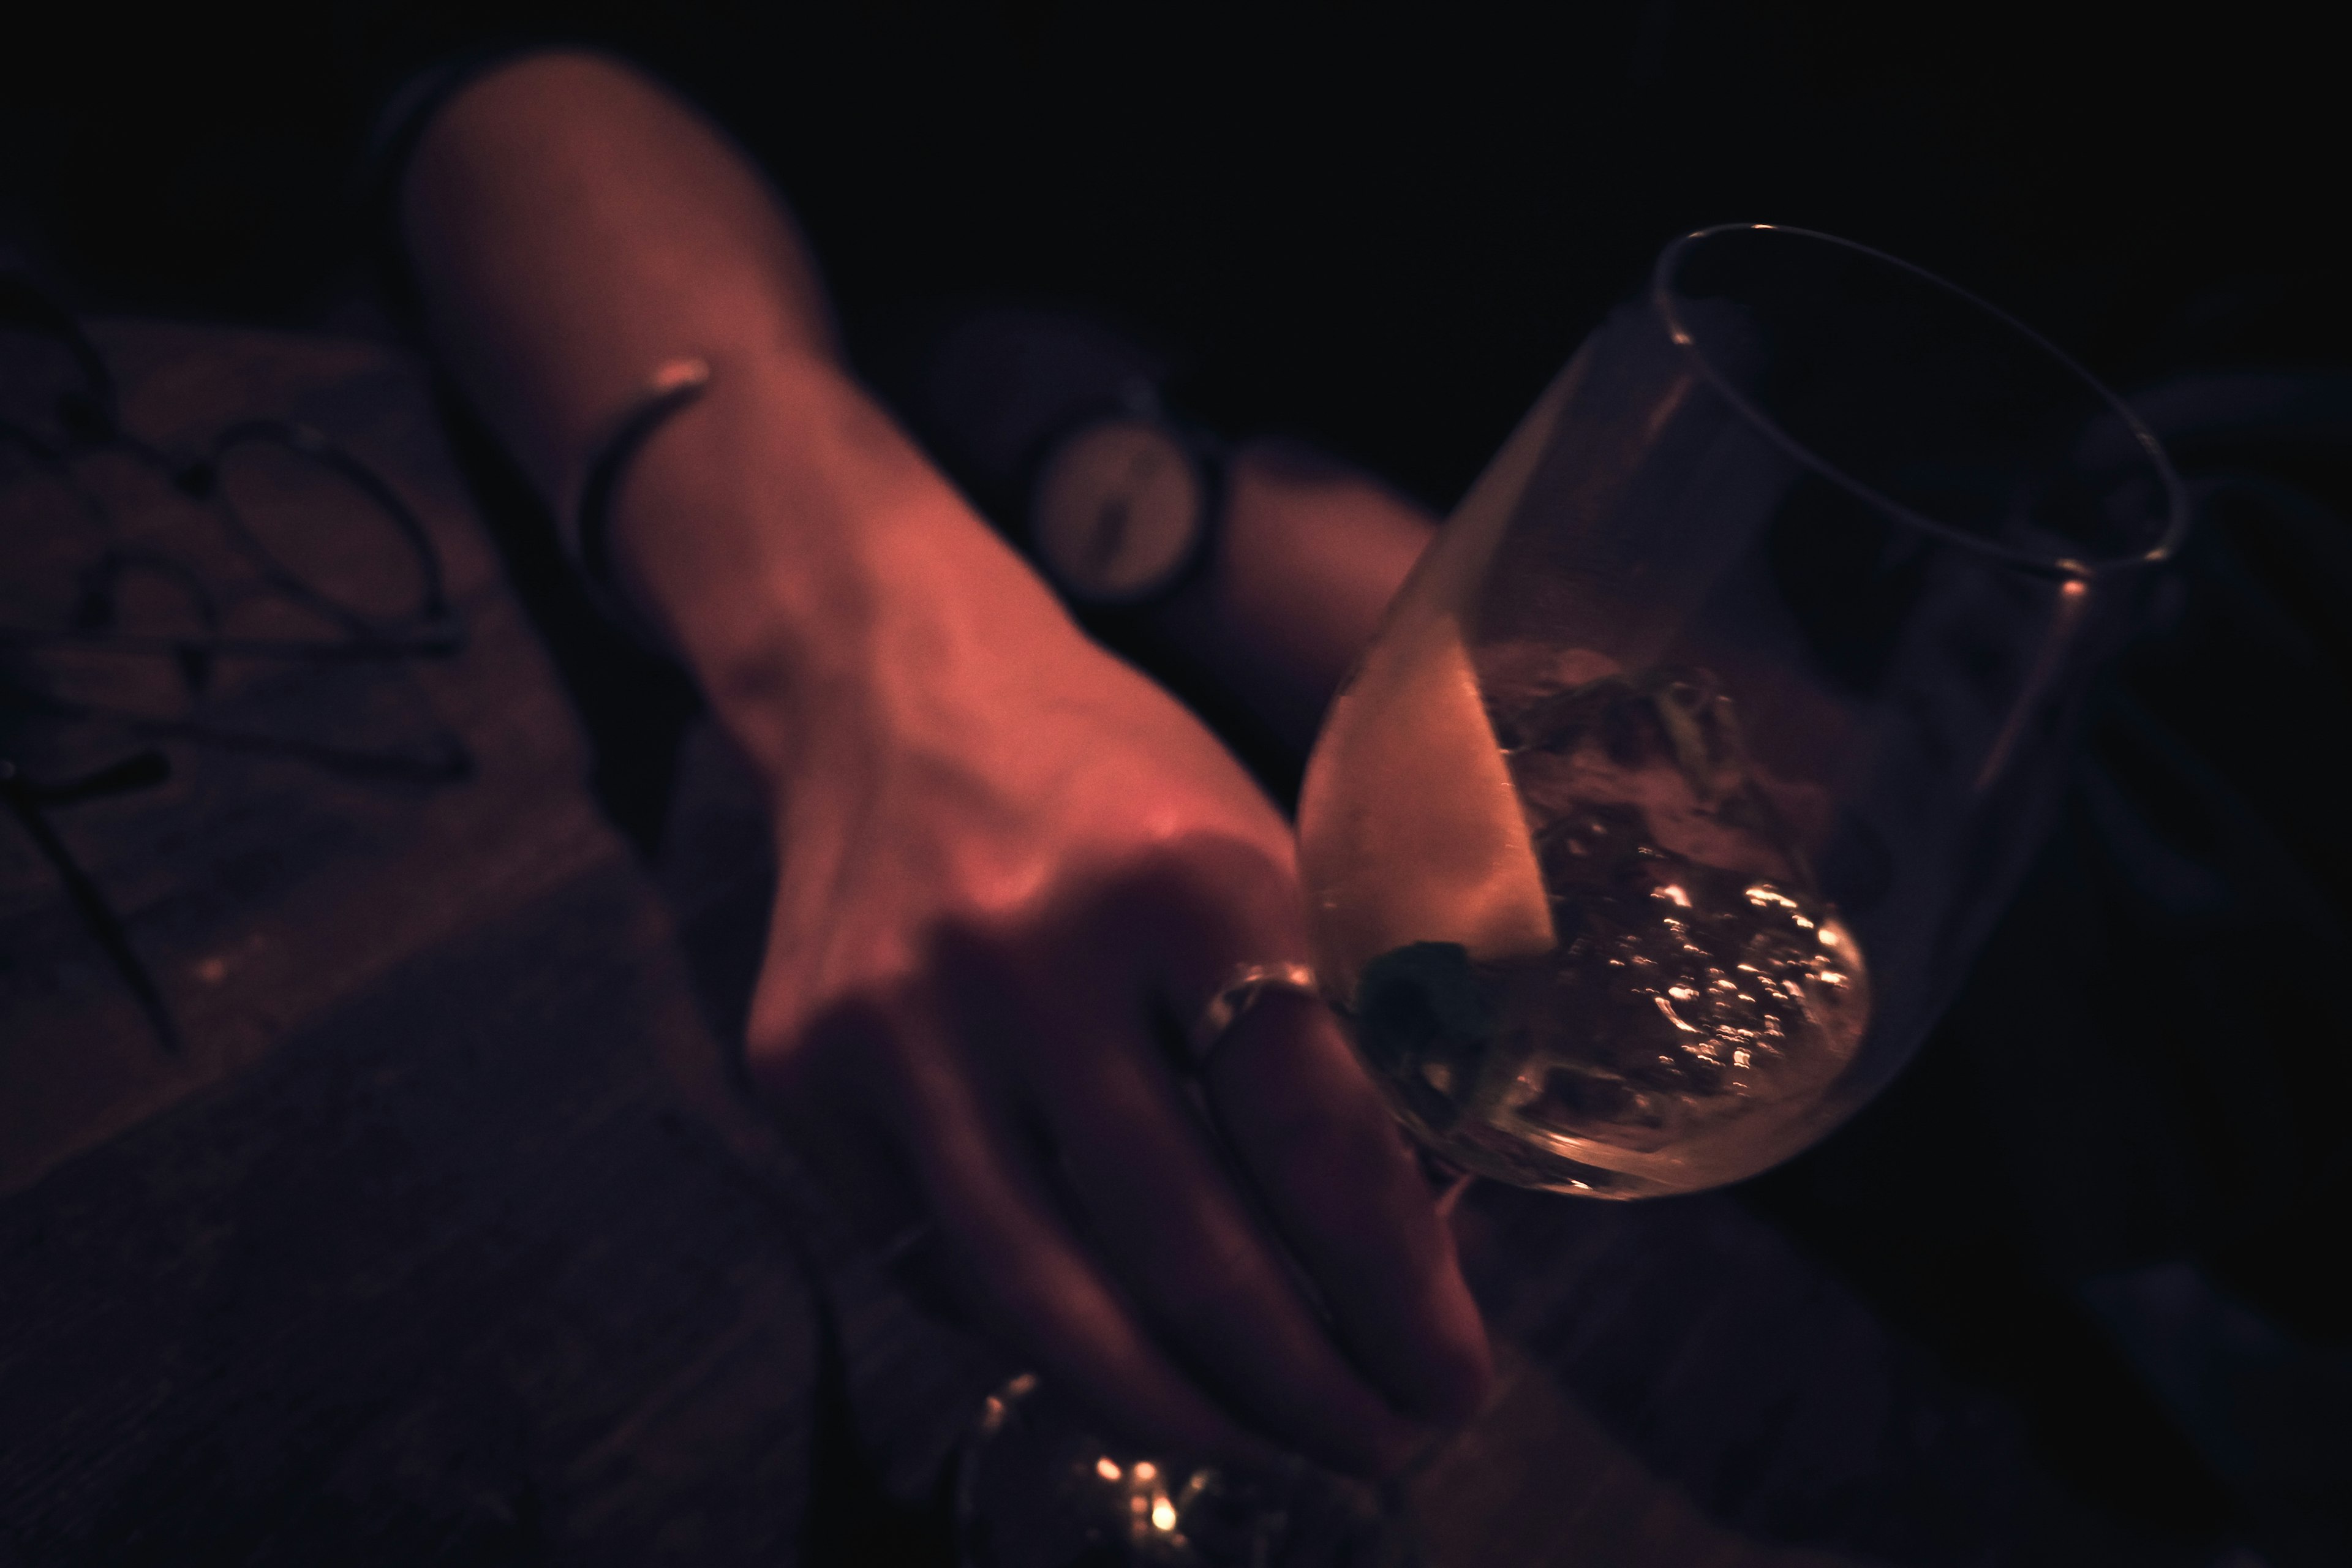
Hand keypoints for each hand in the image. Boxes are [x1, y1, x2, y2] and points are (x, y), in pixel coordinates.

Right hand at [742, 588, 1490, 1476]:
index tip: (1456, 1378)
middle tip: (1384, 1444)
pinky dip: (1045, 1332)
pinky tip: (1125, 1353)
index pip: (1314, 1133)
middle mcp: (1022, 948)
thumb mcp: (1257, 843)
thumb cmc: (1112, 779)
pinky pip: (938, 1266)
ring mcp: (889, 1022)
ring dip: (1179, 1410)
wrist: (890, 692)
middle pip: (1188, 1247)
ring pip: (1046, 1299)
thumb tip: (1428, 1234)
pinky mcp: (795, 1075)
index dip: (1400, 1288)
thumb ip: (1338, 1022)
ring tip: (1268, 1447)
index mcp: (1181, 869)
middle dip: (1307, 1387)